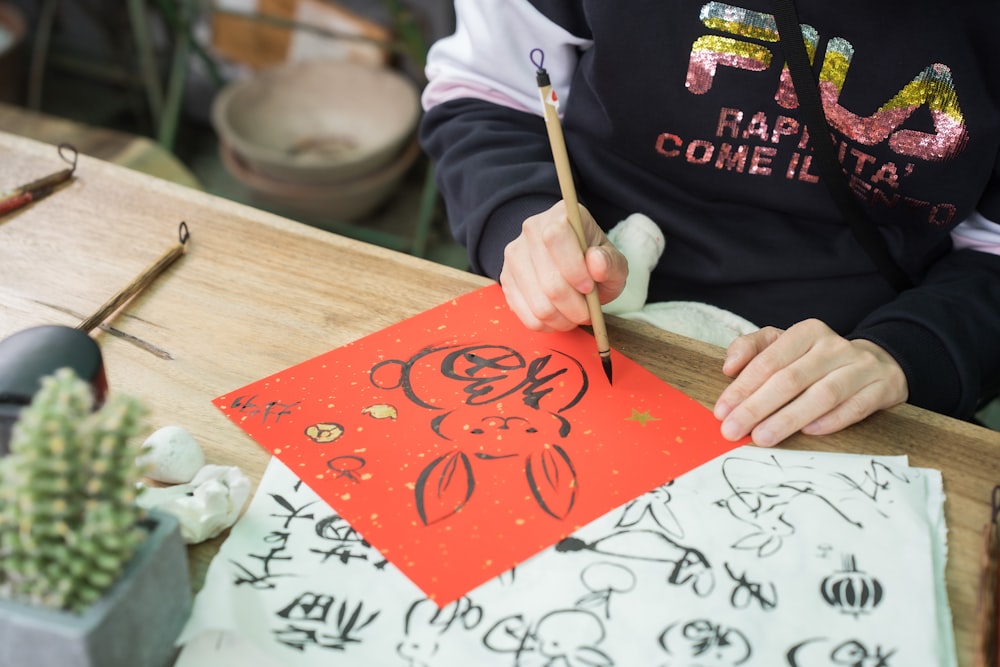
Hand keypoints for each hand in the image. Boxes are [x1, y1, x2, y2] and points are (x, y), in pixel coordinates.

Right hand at [499, 201, 628, 330]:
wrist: (571, 265)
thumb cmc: (594, 263)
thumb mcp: (613, 262)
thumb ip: (610, 262)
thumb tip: (596, 263)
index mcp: (561, 215)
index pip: (555, 237)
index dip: (573, 268)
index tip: (589, 287)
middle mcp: (531, 229)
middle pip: (548, 280)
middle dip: (574, 306)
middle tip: (587, 312)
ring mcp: (514, 254)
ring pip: (537, 303)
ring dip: (562, 319)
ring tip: (574, 316)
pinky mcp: (506, 279)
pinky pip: (525, 314)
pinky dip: (546, 324)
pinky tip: (558, 318)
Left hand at [713, 319, 907, 445]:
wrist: (876, 364)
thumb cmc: (816, 359)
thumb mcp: (783, 345)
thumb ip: (751, 349)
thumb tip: (728, 367)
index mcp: (807, 332)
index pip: (769, 361)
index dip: (743, 388)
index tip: (722, 411)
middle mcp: (834, 346)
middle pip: (790, 379)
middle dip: (757, 407)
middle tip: (733, 430)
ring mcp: (861, 366)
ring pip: (822, 394)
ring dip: (789, 418)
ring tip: (762, 437)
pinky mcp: (883, 387)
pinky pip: (856, 406)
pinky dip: (832, 420)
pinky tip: (808, 433)